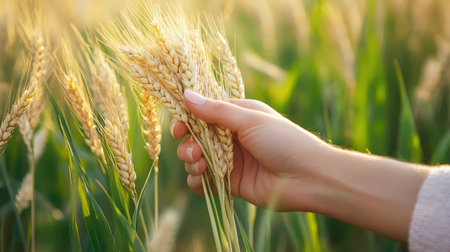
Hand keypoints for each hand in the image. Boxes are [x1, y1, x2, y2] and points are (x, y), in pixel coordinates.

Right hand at [171, 90, 331, 210]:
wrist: (309, 177)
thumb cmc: (284, 140)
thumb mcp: (250, 120)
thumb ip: (217, 111)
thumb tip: (186, 95)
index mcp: (238, 116)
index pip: (203, 114)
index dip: (187, 120)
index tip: (177, 128)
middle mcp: (232, 138)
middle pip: (196, 138)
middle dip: (188, 145)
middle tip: (192, 152)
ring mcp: (231, 161)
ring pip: (198, 160)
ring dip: (191, 162)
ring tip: (200, 164)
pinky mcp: (232, 183)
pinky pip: (206, 182)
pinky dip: (198, 181)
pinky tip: (201, 179)